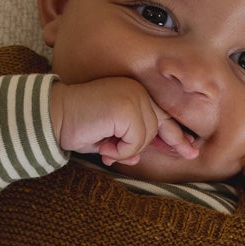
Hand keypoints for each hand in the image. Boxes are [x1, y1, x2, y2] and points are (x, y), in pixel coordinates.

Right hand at [49, 76, 199, 165]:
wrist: (52, 118)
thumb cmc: (76, 127)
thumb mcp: (107, 137)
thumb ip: (127, 142)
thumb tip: (140, 155)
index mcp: (132, 92)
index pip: (160, 114)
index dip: (175, 134)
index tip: (189, 147)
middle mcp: (136, 90)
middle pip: (160, 125)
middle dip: (169, 143)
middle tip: (191, 155)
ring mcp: (133, 96)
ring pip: (147, 137)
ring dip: (126, 150)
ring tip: (105, 147)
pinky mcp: (127, 107)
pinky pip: (136, 141)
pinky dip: (120, 150)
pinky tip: (103, 145)